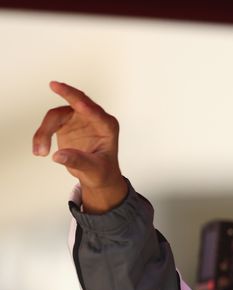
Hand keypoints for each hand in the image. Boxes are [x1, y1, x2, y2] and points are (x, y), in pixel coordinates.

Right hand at [33, 82, 126, 212]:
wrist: (97, 176)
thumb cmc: (102, 172)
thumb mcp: (95, 170)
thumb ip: (79, 162)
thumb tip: (59, 156)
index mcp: (107, 126)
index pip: (96, 112)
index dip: (86, 107)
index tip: (78, 102)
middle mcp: (94, 118)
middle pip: (77, 102)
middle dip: (66, 93)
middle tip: (54, 85)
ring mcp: (79, 119)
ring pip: (57, 115)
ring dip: (45, 131)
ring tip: (40, 152)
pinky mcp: (66, 124)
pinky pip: (49, 123)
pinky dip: (42, 135)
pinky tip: (39, 150)